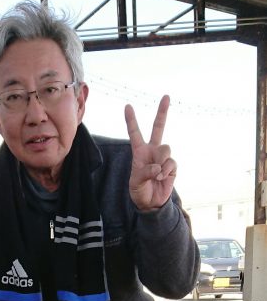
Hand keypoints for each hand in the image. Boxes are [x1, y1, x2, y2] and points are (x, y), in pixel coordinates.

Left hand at [124, 94, 176, 210]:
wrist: (151, 203)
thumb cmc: (139, 192)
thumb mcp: (136, 183)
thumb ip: (144, 172)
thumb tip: (158, 167)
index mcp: (139, 152)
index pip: (135, 134)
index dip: (131, 121)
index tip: (127, 106)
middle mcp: (152, 151)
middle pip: (158, 128)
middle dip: (162, 112)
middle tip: (166, 96)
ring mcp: (163, 157)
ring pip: (166, 149)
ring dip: (161, 161)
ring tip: (156, 174)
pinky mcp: (172, 166)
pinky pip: (171, 162)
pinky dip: (166, 170)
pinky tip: (162, 177)